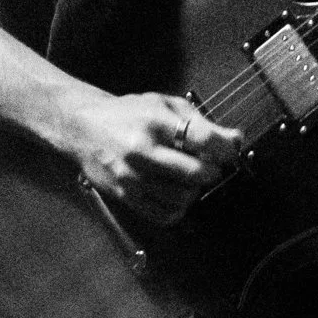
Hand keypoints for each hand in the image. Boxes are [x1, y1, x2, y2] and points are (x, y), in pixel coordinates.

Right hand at [57, 91, 241, 224]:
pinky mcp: (125, 196)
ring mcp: (132, 177)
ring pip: (183, 197)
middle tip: (211, 166)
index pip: (202, 139)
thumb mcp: (163, 103)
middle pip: (196, 173)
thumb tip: (234, 139)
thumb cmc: (128, 113)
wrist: (83, 127)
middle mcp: (143, 150)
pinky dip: (178, 207)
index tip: (230, 150)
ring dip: (195, 190)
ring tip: (189, 177)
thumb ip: (198, 120)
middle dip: (213, 172)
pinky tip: (175, 192)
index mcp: (155, 121)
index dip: (225, 148)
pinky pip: (164, 214)